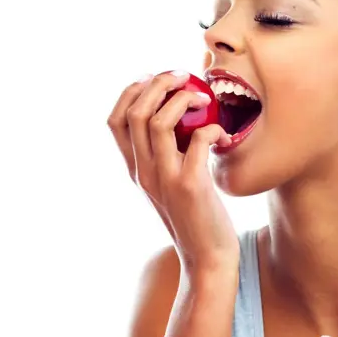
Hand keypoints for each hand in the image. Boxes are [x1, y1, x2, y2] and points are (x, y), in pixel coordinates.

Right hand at [107, 70, 238, 273]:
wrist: (207, 259)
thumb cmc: (195, 218)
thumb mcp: (170, 186)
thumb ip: (167, 158)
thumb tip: (180, 121)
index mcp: (136, 171)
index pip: (115, 120)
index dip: (130, 91)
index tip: (153, 78)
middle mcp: (143, 173)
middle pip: (135, 112)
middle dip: (158, 84)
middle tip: (183, 77)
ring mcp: (165, 179)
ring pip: (159, 121)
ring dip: (182, 99)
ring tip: (203, 98)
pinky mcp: (191, 186)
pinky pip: (197, 140)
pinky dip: (212, 129)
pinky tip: (222, 136)